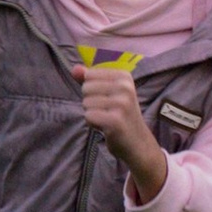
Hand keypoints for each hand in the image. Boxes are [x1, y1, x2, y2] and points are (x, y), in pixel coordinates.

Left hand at [79, 61, 169, 201]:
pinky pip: (89, 116)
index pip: (89, 75)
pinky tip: (106, 127)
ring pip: (86, 103)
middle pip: (86, 88)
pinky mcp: (115, 120)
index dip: (92, 90)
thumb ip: (89, 79)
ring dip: (92, 114)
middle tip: (107, 111)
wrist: (137, 142)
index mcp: (124, 76)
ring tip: (107, 119)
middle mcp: (125, 87)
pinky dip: (93, 124)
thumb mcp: (108, 92)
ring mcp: (122, 104)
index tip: (108, 99)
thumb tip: (74, 68)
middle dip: (91, 102)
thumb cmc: (120, 114)